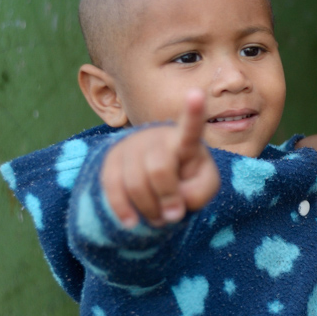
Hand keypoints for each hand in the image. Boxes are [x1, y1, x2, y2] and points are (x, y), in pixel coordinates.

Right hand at [100, 89, 219, 226]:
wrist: (157, 175)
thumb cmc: (188, 178)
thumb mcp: (205, 185)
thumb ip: (200, 193)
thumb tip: (173, 207)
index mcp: (186, 141)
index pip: (190, 128)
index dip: (193, 112)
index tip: (196, 93)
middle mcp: (156, 138)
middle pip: (159, 169)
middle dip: (167, 198)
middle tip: (174, 215)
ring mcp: (131, 147)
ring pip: (135, 183)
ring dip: (148, 210)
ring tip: (159, 218)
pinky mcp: (111, 160)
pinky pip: (111, 187)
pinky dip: (123, 210)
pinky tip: (131, 222)